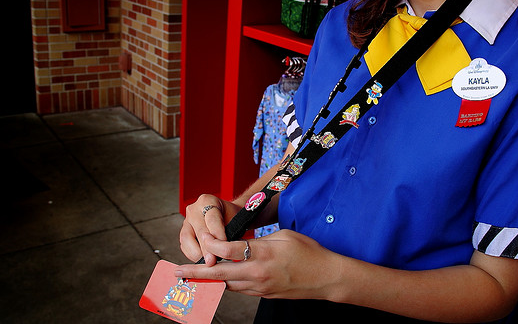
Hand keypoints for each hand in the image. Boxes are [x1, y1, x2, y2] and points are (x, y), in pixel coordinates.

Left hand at [174, 229, 341, 299]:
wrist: (326, 277)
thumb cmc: (309, 252)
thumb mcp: (285, 236)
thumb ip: (260, 240)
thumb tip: (241, 244)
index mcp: (263, 253)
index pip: (229, 249)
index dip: (212, 244)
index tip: (203, 239)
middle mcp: (258, 273)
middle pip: (220, 274)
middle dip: (195, 273)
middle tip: (176, 272)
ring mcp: (261, 287)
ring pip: (227, 285)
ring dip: (209, 281)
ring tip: (191, 278)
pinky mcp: (264, 295)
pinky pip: (240, 290)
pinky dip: (227, 284)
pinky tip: (219, 280)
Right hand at [179, 194, 236, 262]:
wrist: (227, 215)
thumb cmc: (233, 217)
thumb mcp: (235, 219)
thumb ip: (231, 230)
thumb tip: (226, 249)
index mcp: (208, 200)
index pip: (212, 220)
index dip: (218, 235)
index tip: (224, 248)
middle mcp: (194, 209)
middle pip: (199, 231)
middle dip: (207, 248)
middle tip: (213, 261)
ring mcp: (186, 220)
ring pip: (187, 239)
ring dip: (197, 253)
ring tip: (208, 263)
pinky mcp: (184, 232)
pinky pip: (184, 245)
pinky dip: (192, 255)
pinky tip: (201, 261)